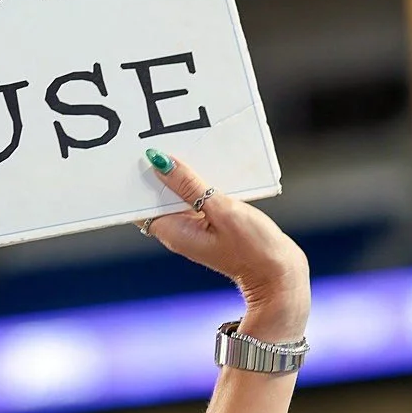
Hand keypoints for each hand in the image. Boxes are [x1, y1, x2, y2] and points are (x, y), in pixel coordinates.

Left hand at [142, 154, 308, 340]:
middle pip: (157, 197)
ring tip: (184, 145)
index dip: (135, 180)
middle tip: (161, 139)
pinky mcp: (208, 222)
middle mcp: (177, 230)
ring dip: (181, 174)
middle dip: (158, 172)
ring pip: (177, 195)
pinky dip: (198, 182)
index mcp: (172, 231)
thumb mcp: (221, 209)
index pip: (139, 204)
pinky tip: (205, 165)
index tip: (135, 154)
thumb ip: (189, 185)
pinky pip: (195, 198)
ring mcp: (193, 227)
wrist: (276, 272)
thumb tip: (160, 163)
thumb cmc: (252, 247)